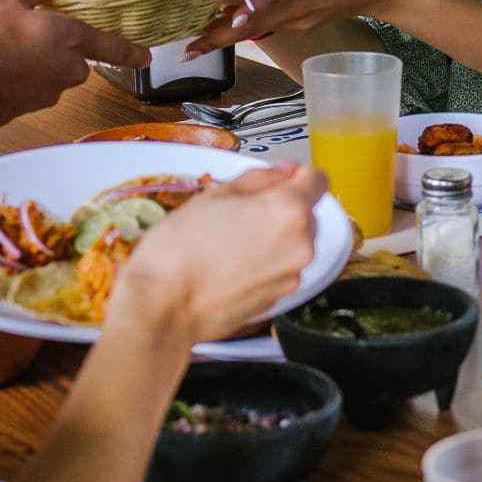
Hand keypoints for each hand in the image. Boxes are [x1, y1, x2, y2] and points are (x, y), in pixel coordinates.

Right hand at [0, 0, 148, 130]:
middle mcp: (69, 69)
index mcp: (71, 38)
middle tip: (25, 35)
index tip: (146, 57)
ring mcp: (51, 94)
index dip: (131, 51)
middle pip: (76, 60)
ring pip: (53, 75)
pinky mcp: (31, 110)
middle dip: (58, 50)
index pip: (112, 46)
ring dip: (37, 66)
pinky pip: (33, 90)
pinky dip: (21, 82)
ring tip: (3, 53)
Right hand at [110, 166, 328, 348]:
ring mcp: (292, 276)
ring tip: (230, 243)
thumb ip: (257, 179)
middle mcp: (300, 245)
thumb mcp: (213, 196)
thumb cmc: (179, 252)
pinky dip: (264, 264)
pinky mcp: (279, 299)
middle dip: (280, 209)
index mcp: (288, 211)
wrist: (163, 308)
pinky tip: (231, 266)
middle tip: (239, 213)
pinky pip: (280, 270)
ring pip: (294, 244)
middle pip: (306, 214)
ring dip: (273, 238)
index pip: (317, 179)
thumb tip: (281, 173)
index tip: (279, 178)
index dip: (297, 175)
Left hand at [189, 0, 395, 53]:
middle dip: (217, 40)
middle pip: (248, 29)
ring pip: (257, 30)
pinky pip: (269, 26)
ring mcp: (297, 22)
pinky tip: (229, 21)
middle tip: (187, 51)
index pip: (257, 8)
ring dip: (227, 34)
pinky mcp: (301, 24)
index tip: (205, 34)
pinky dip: (247, 26)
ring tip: (197, 40)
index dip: (232, 22)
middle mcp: (292, 12)